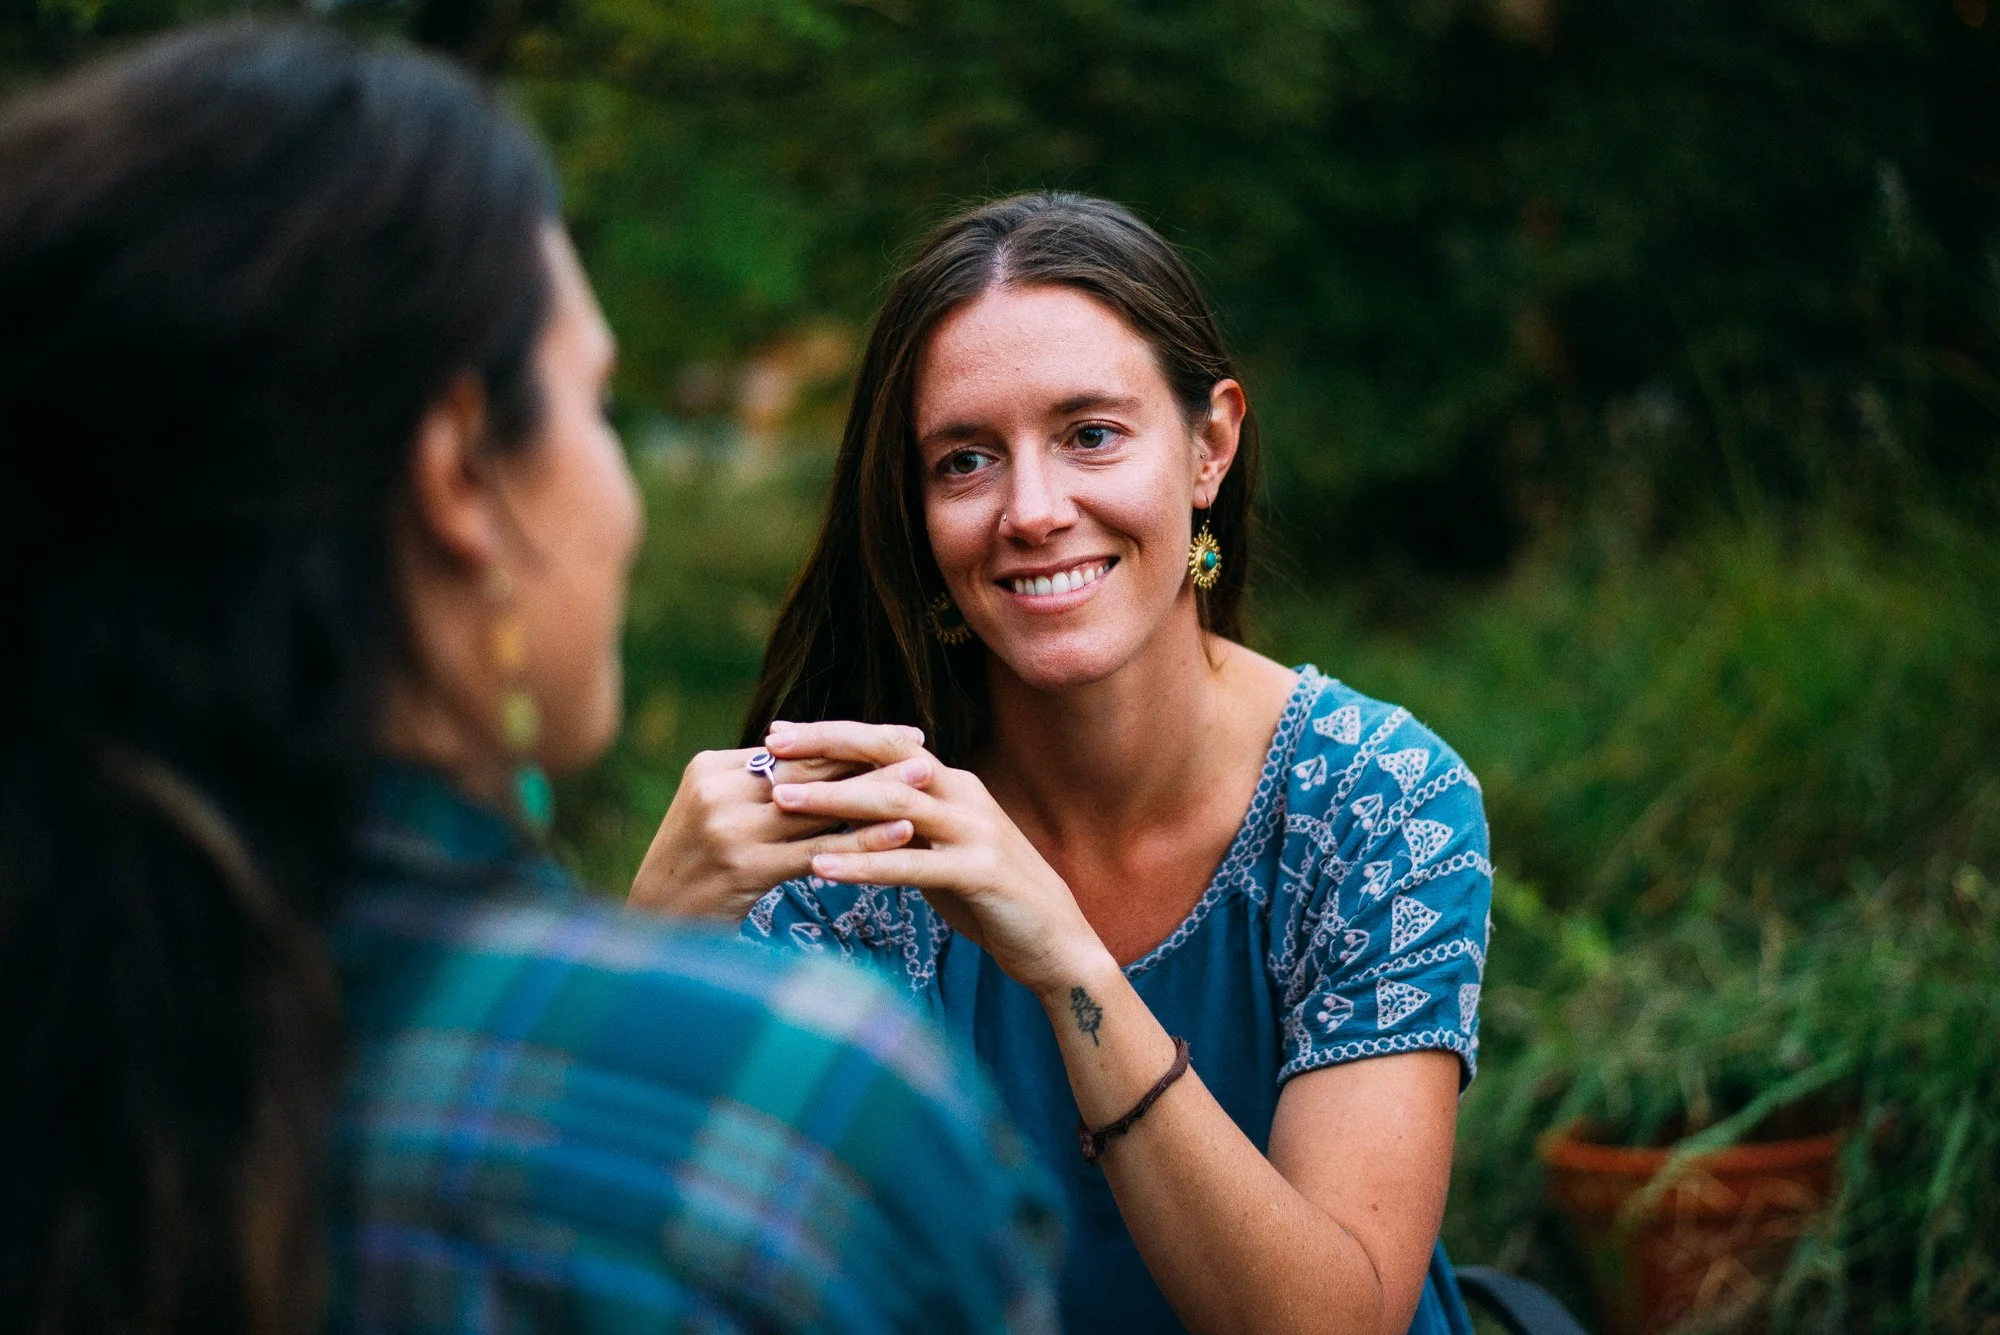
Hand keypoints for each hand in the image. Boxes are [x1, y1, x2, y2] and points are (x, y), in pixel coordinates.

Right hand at [626, 722, 930, 920]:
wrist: (653, 928)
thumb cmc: (698, 870)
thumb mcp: (719, 814)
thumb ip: (762, 787)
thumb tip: (828, 761)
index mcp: (710, 767)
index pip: (795, 749)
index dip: (849, 740)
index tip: (899, 733)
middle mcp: (717, 791)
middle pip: (811, 769)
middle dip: (872, 758)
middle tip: (924, 747)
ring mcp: (728, 829)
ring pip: (820, 806)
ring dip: (879, 793)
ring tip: (926, 782)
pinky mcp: (743, 868)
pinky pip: (818, 850)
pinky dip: (864, 841)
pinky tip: (901, 835)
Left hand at [764, 722, 1112, 997]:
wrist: (1054, 938)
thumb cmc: (986, 895)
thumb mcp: (937, 848)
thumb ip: (899, 824)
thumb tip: (841, 808)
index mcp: (952, 782)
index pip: (885, 742)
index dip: (833, 735)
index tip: (778, 733)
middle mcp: (963, 793)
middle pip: (887, 755)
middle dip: (826, 747)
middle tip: (770, 745)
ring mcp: (974, 830)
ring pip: (895, 803)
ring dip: (834, 799)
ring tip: (782, 801)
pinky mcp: (980, 871)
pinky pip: (912, 864)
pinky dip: (863, 864)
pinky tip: (820, 866)